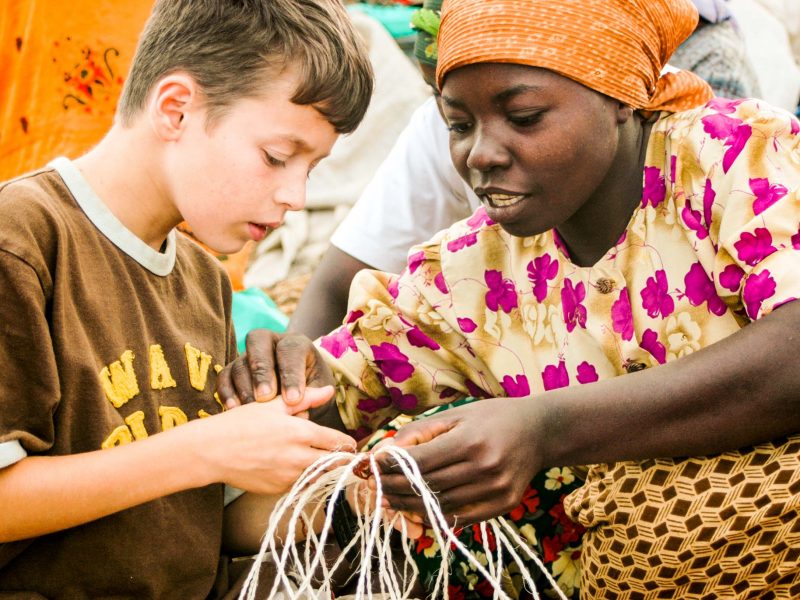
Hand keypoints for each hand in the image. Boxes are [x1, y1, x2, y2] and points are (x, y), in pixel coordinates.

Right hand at [192, 400, 355, 494]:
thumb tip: (329, 390)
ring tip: (311, 458)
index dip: (348, 444)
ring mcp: (288, 477)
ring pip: (318, 476)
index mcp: (301, 434)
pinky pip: (299, 484)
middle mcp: (298, 458)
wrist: (211, 451)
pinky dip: (300, 477)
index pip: (340, 443)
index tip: (350, 444)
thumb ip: (306, 397)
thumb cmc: (241, 423)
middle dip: (340, 460)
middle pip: (335, 464)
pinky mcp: (278, 490)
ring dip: (320, 469)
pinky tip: (289, 465)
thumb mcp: (273, 405)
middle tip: (338, 454)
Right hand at [216, 329, 334, 408]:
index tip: (293, 400)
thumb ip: (311, 396)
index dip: (291, 374)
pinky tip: (233, 409)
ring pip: (240, 362)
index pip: (290, 350)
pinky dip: (227, 392)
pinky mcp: (234, 370)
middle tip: (265, 398)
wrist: (299, 395)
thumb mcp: (319, 390)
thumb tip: (300, 410)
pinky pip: (224, 376)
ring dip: (244, 386)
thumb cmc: (313, 390)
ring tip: (251, 410)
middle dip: (261, 371)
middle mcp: (271, 342)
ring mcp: (249, 355)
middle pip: (258, 342)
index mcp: (296, 343)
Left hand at [375, 397, 545, 525]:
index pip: (420, 462)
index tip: (373, 466)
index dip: (392, 467)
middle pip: (427, 486)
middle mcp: (485, 468)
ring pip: (441, 506)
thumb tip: (385, 452)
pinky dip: (436, 516)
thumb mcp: (455, 415)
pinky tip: (418, 510)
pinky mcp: (504, 505)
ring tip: (389, 501)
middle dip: (395, 488)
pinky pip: (461, 518)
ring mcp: (496, 490)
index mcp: (470, 440)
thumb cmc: (491, 418)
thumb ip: (419, 432)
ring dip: (410, 506)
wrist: (539, 431)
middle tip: (374, 488)